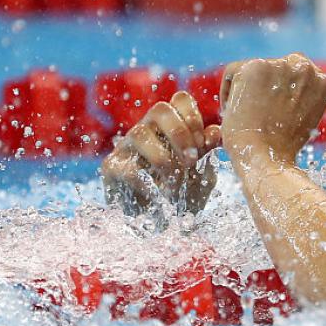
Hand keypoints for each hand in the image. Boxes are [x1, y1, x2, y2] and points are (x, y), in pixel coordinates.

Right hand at [101, 91, 221, 214]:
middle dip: (180, 133)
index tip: (204, 143)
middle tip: (192, 160)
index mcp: (170, 125)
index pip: (180, 100)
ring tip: (176, 182)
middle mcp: (147, 129)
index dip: (194, 116)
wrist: (158, 225)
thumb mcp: (201, 173)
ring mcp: (126, 145)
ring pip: (140, 134)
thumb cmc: (181, 193)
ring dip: (164, 159)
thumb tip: (215, 132)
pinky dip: (148, 183)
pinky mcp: (111, 167)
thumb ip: (207, 153)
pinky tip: (159, 195)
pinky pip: (127, 167)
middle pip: (160, 109)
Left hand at [220, 55, 325, 159]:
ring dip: (246, 90)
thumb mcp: (303, 119)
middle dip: (262, 89)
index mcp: (322, 81)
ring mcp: (281, 65)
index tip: (267, 114)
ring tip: (244, 116)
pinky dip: (229, 92)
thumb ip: (299, 98)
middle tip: (253, 114)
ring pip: (253, 71)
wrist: (267, 157)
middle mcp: (305, 68)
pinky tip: (234, 113)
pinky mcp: (257, 66)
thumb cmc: (281, 148)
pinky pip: (234, 72)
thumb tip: (284, 91)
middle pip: (274, 69)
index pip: (293, 77)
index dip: (276, 95)